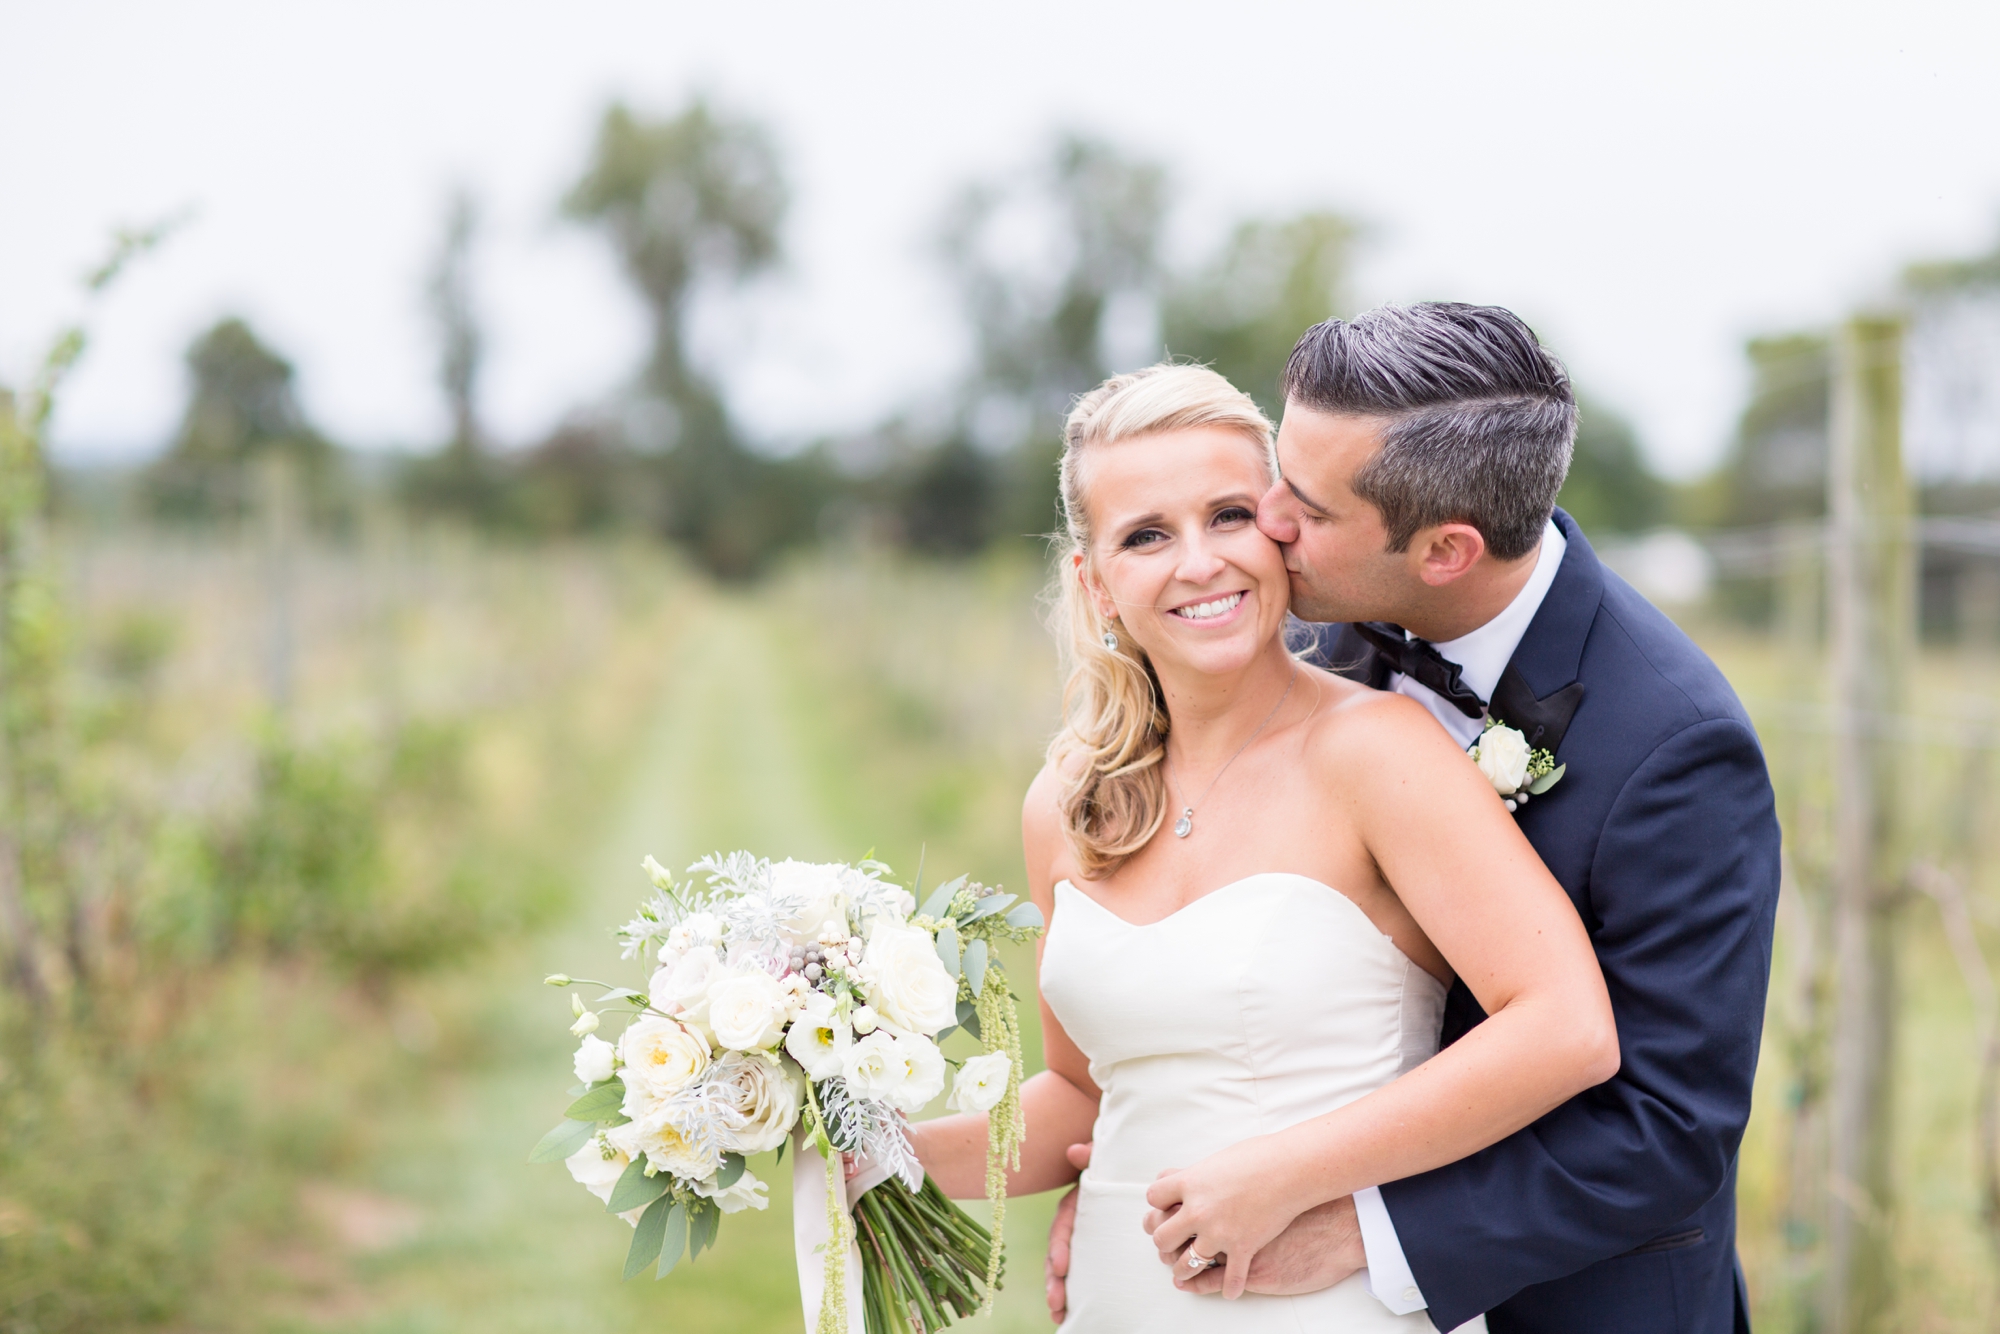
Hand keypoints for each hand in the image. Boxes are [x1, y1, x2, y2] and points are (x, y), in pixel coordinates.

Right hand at [1045, 1141, 1092, 1322]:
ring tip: (1058, 1314)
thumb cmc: (1109, 1168)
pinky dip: (1069, 1294)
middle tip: (1056, 1302)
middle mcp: (1071, 1227)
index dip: (1059, 1248)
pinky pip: (1077, 1275)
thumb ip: (1090, 1156)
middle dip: (1054, 1280)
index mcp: (1073, 1207)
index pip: (1061, 1228)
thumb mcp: (1101, 1160)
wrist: (1118, 1175)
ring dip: (1058, 1292)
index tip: (1062, 1267)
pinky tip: (1066, 1315)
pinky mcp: (1088, 1253)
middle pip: (1056, 1255)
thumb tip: (1075, 1150)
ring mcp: (1079, 1241)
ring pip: (1062, 1269)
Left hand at [1142, 1135, 1308, 1298]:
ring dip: (1183, 1270)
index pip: (1154, 1197)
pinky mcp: (1242, 1248)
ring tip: (1184, 1272)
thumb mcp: (1217, 1160)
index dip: (1157, 1203)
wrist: (1291, 1168)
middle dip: (1164, 1241)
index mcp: (1190, 1183)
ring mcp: (1219, 1233)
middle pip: (1162, 1235)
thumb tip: (1182, 1178)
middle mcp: (1198, 1210)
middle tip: (1169, 1243)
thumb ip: (1196, 1174)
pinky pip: (1229, 1278)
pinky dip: (1229, 1287)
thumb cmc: (1259, 1157)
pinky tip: (1229, 1290)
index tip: (1163, 1207)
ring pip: (1187, 1263)